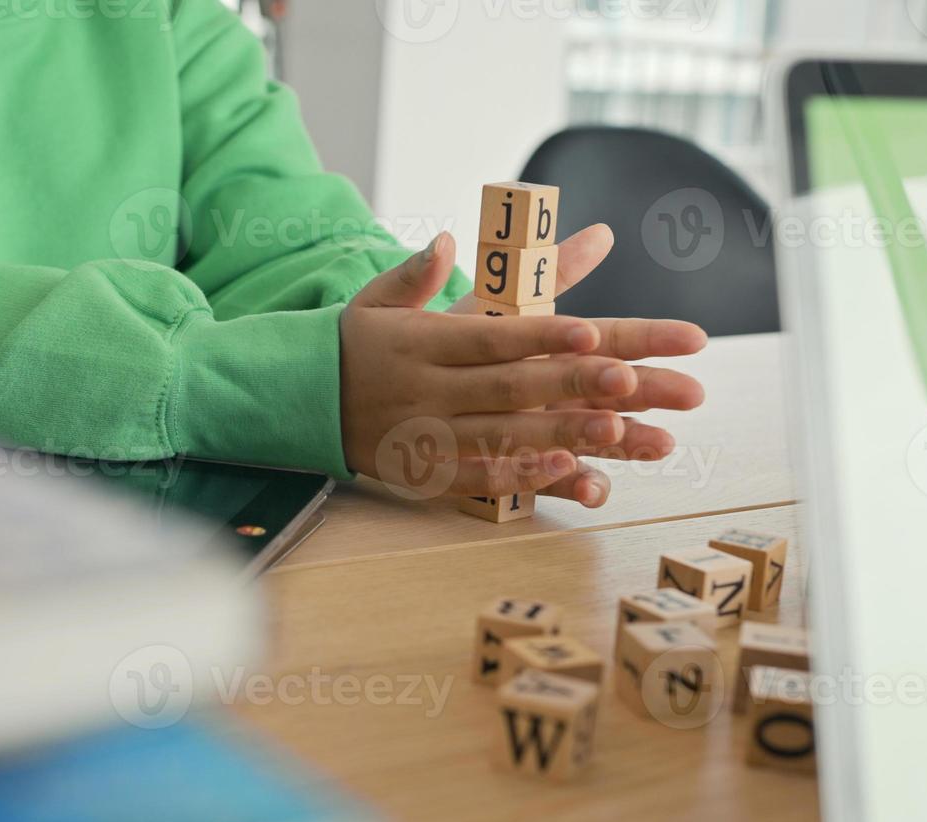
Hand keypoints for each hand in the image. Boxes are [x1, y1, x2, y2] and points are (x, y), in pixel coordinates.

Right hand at [339, 226, 705, 506]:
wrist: (295, 401)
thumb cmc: (353, 344)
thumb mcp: (377, 299)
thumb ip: (418, 271)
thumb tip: (450, 240)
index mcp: (420, 341)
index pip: (491, 337)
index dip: (542, 336)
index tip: (592, 333)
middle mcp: (426, 388)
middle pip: (509, 386)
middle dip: (573, 383)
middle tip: (631, 381)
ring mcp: (426, 434)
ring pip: (503, 434)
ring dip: (561, 434)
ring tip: (617, 428)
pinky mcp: (424, 470)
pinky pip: (477, 475)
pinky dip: (521, 475)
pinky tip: (567, 469)